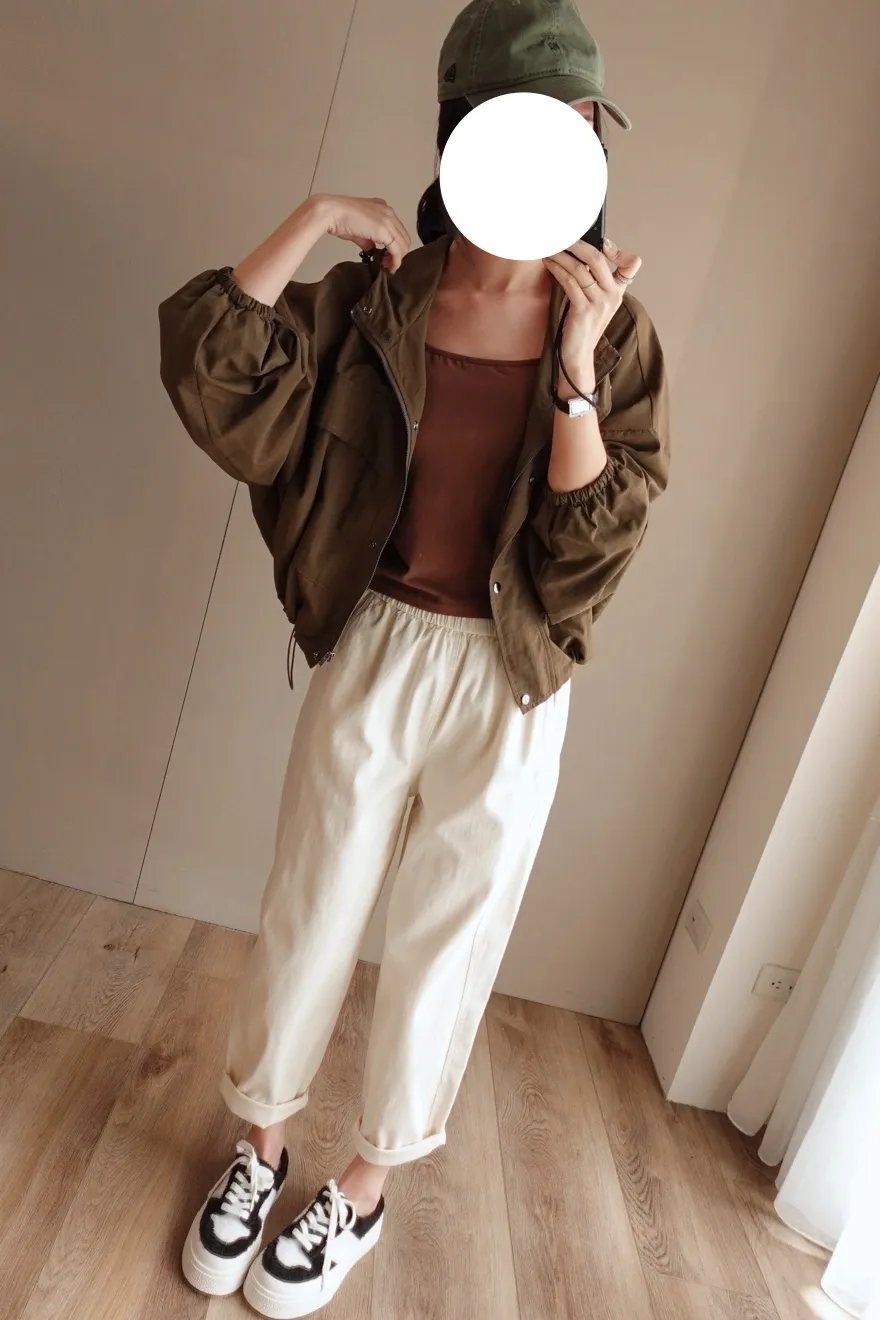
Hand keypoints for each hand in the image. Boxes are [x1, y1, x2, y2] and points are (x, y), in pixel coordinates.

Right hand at [315, 194, 411, 271]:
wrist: (331, 212)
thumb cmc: (339, 219)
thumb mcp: (358, 230)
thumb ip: (368, 239)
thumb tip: (372, 249)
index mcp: (382, 208)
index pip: (397, 230)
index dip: (396, 246)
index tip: (388, 257)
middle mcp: (388, 212)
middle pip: (404, 237)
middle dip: (399, 253)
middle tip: (389, 264)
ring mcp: (387, 220)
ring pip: (403, 244)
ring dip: (398, 259)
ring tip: (388, 267)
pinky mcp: (384, 230)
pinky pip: (397, 250)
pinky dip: (396, 261)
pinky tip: (389, 267)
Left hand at [543, 238, 641, 393]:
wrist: (578, 354)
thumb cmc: (581, 325)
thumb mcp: (593, 300)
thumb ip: (592, 280)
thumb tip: (577, 253)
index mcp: (617, 291)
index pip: (632, 263)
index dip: (619, 249)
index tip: (602, 241)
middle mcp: (612, 295)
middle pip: (598, 259)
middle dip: (577, 244)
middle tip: (562, 236)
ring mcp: (599, 303)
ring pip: (581, 269)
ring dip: (562, 256)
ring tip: (550, 249)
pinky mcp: (584, 310)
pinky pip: (570, 282)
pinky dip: (557, 270)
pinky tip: (549, 263)